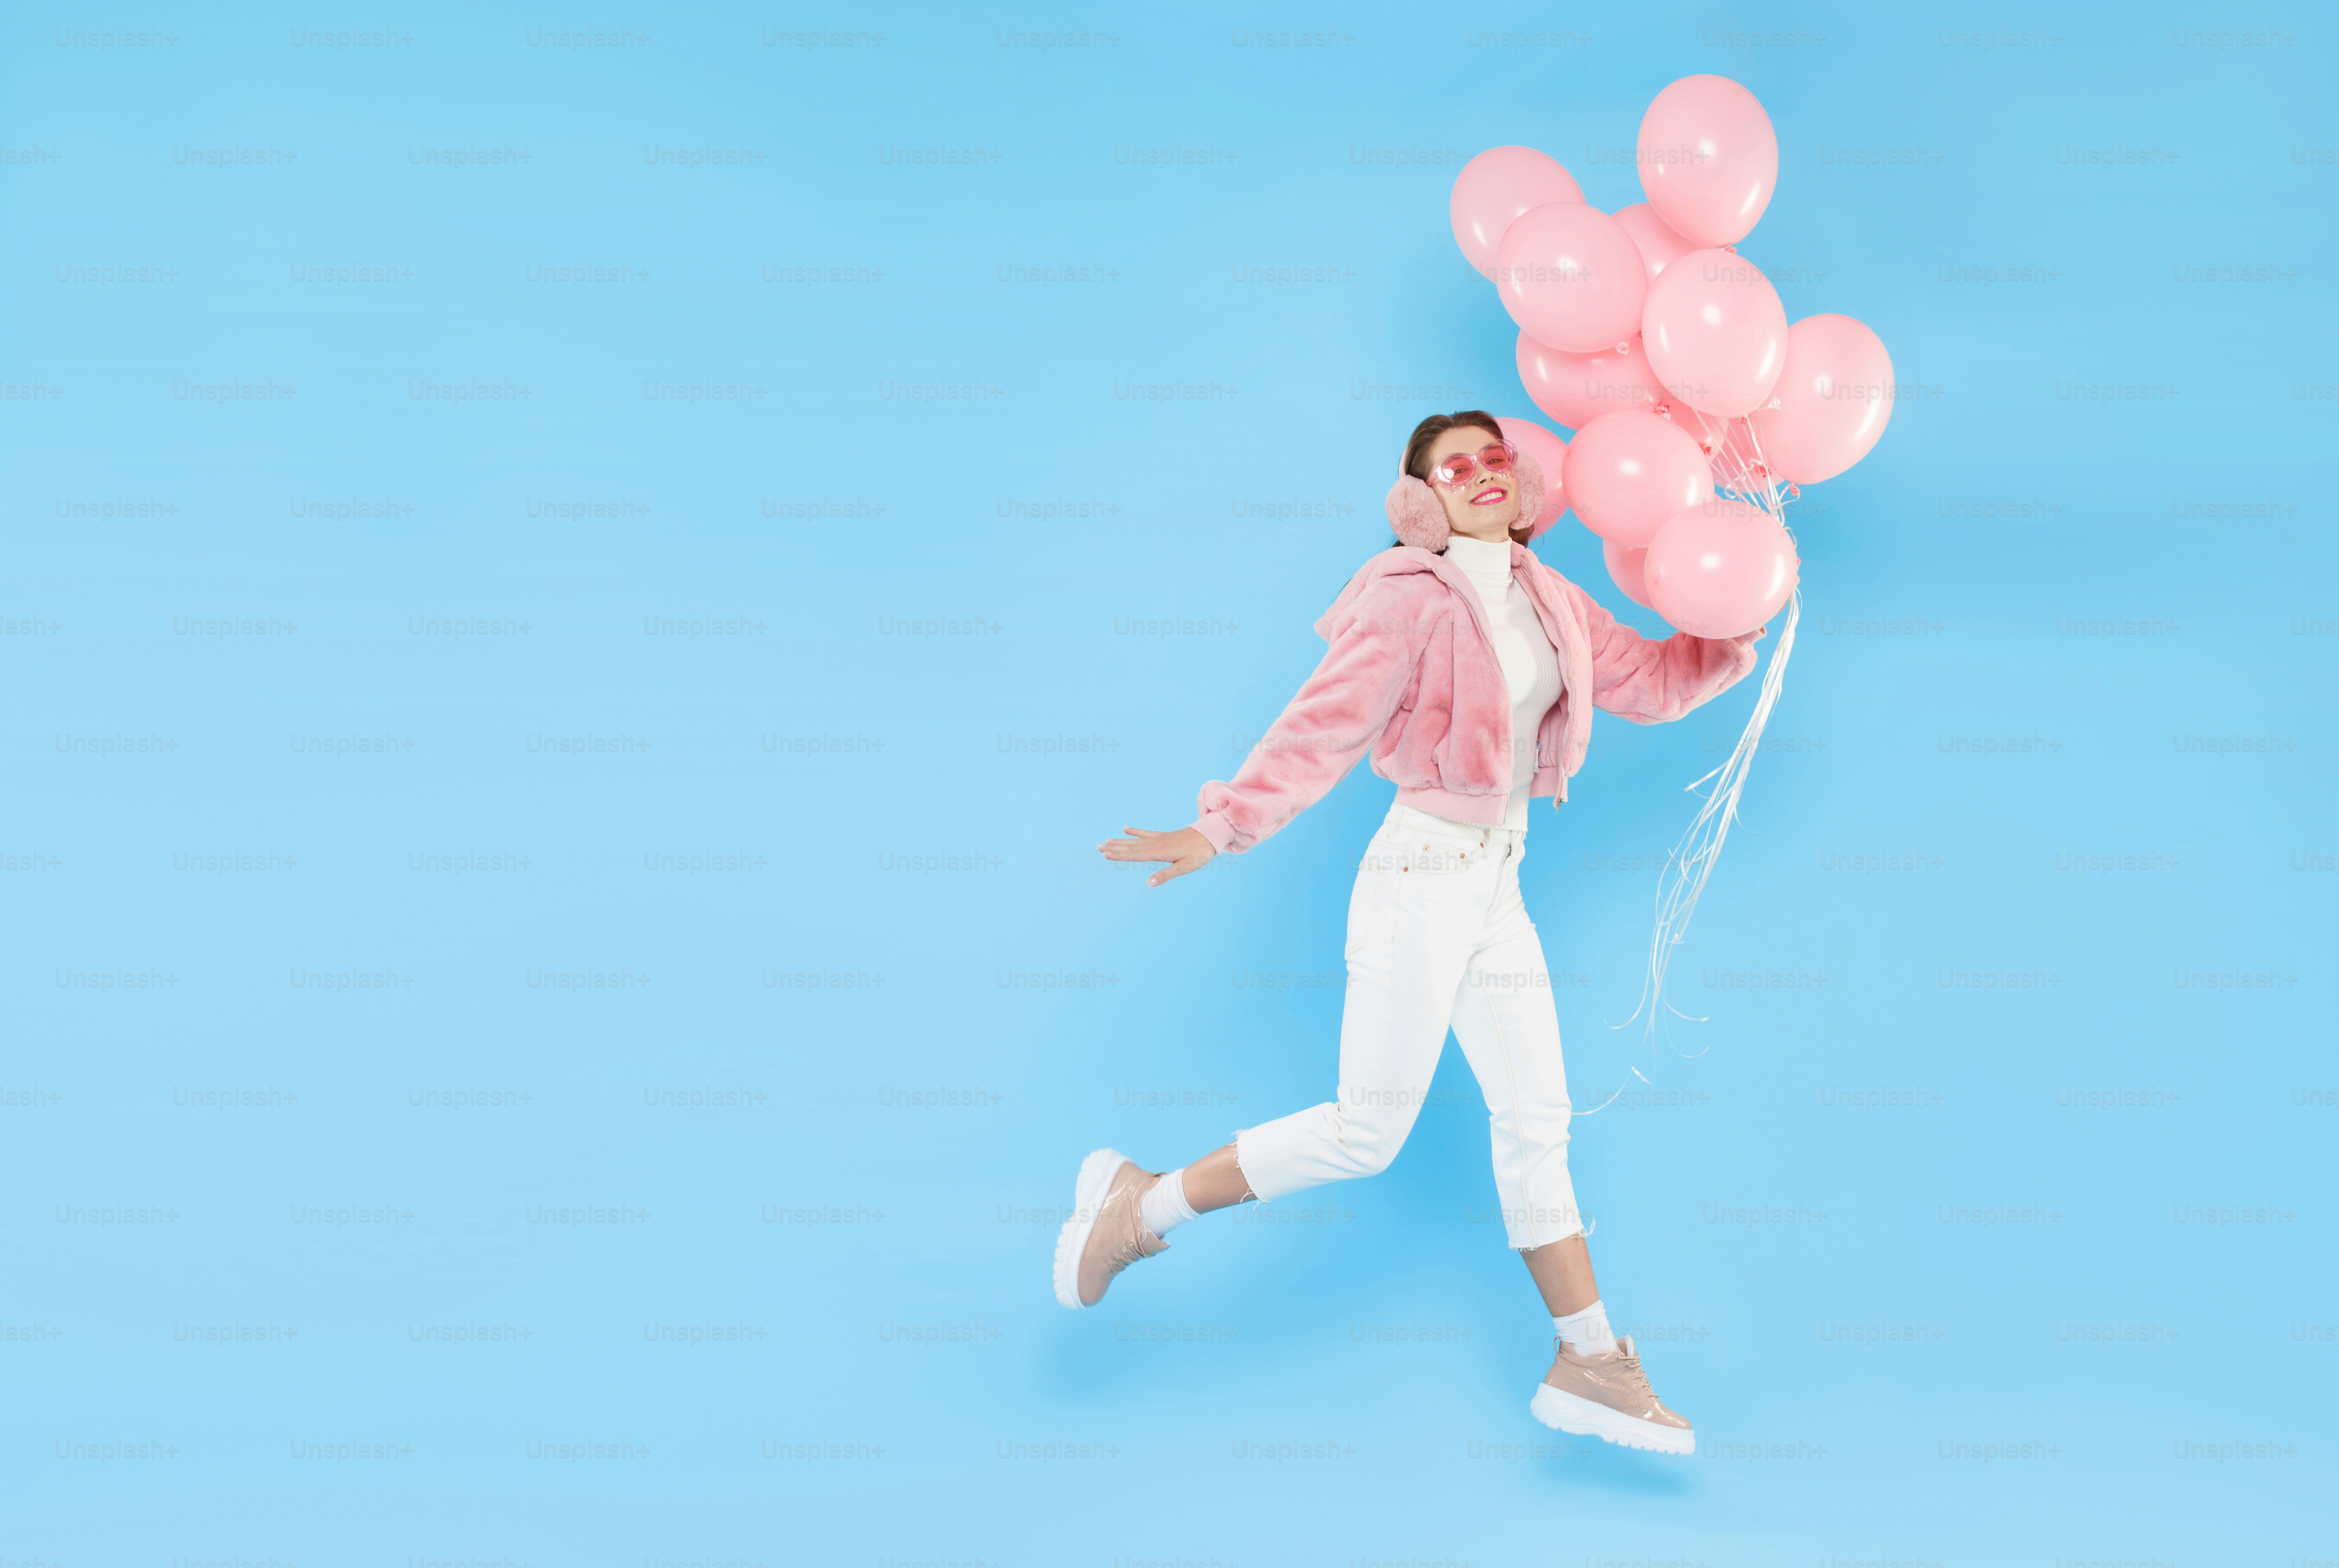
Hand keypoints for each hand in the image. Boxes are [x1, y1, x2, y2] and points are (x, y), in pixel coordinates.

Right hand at [1099, 825, 1215, 887]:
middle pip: (1131, 847)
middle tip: (1098, 847)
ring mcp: (1158, 839)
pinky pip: (1145, 833)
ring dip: (1120, 840)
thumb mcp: (1185, 867)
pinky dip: (1135, 831)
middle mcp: (1155, 844)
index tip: (1105, 854)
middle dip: (1114, 848)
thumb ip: (1166, 874)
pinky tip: (1125, 828)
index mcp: (1159, 852)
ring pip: (1135, 840)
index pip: (1135, 855)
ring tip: (1106, 840)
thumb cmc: (1198, 853)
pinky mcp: (1163, 836)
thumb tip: (1149, 883)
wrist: (1208, 836)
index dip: (1119, 855)